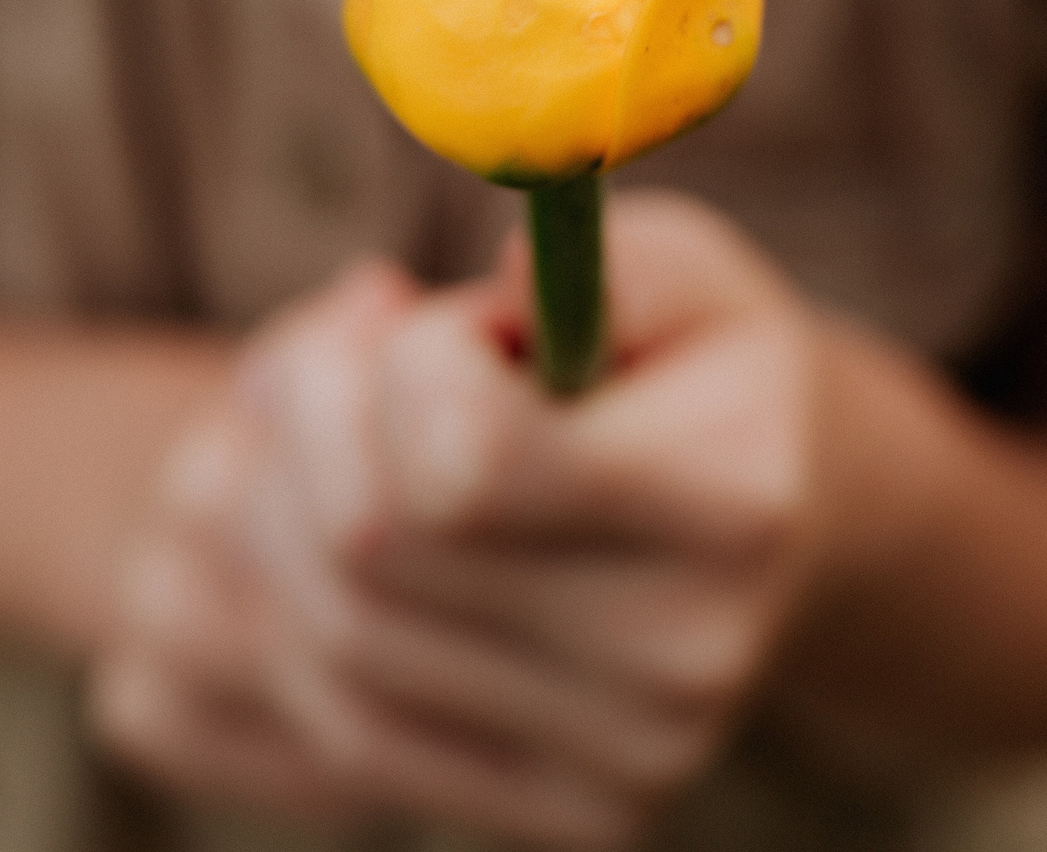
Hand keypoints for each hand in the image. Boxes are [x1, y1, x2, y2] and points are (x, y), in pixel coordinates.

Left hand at [87, 192, 837, 846]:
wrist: (779, 526)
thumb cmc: (694, 365)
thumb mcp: (682, 268)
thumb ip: (605, 252)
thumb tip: (498, 288)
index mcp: (732, 504)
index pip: (463, 457)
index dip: (414, 362)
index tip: (456, 324)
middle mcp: (682, 659)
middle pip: (364, 550)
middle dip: (305, 417)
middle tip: (336, 350)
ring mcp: (617, 765)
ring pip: (323, 641)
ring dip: (267, 509)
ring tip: (319, 428)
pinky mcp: (557, 817)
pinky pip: (325, 728)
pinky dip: (276, 620)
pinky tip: (312, 534)